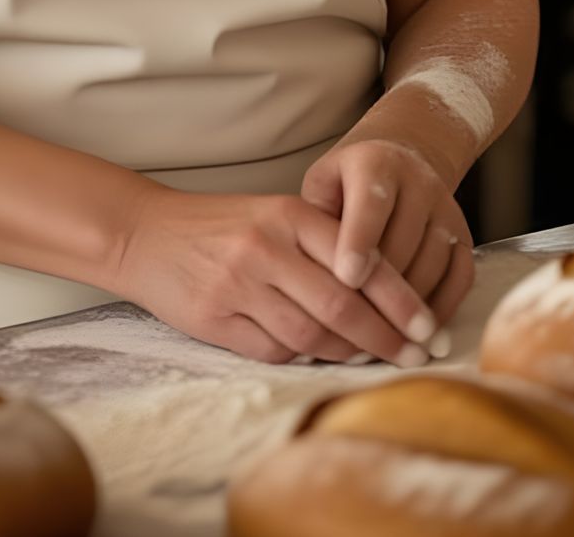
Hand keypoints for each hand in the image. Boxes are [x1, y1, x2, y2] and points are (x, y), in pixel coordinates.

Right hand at [112, 184, 443, 365]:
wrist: (145, 233)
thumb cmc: (222, 227)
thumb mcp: (274, 216)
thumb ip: (322, 245)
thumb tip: (385, 294)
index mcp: (289, 215)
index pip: (360, 260)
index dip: (400, 299)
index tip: (428, 326)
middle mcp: (267, 247)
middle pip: (341, 304)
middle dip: (385, 337)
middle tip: (414, 356)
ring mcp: (239, 284)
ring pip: (311, 334)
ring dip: (347, 353)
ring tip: (370, 359)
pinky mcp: (216, 319)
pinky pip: (274, 350)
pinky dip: (301, 357)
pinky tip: (315, 356)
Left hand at [300, 134, 474, 330]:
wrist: (398, 163)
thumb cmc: (348, 185)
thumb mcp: (323, 185)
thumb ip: (317, 220)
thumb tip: (318, 271)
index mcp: (376, 164)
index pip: (371, 205)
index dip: (359, 242)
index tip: (346, 279)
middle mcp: (418, 183)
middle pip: (404, 242)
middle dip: (380, 289)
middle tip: (357, 327)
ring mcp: (446, 209)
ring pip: (432, 263)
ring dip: (408, 306)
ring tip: (382, 338)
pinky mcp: (465, 235)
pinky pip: (461, 277)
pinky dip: (442, 308)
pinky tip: (418, 332)